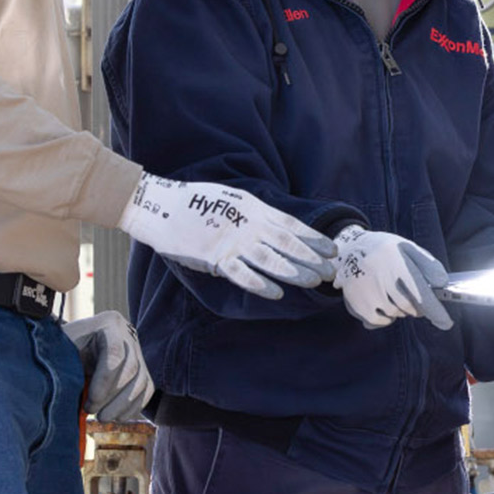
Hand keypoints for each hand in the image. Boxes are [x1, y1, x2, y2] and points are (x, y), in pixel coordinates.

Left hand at [64, 311, 152, 421]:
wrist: (72, 344)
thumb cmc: (61, 348)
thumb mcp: (59, 349)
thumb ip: (64, 365)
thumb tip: (68, 395)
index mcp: (108, 324)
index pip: (115, 353)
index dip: (104, 382)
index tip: (89, 403)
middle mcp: (128, 335)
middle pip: (131, 369)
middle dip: (112, 397)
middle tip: (92, 412)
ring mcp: (138, 352)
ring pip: (142, 382)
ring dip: (123, 406)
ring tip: (103, 418)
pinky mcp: (142, 368)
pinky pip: (146, 390)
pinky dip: (133, 407)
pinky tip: (117, 417)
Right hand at [119, 175, 334, 299]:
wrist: (161, 206)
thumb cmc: (197, 203)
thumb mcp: (232, 199)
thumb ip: (256, 215)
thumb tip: (279, 231)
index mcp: (254, 208)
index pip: (291, 225)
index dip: (313, 239)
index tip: (332, 249)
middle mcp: (248, 223)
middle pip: (287, 243)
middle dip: (312, 258)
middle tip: (331, 272)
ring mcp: (232, 241)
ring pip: (271, 259)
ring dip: (294, 272)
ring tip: (313, 282)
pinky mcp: (214, 257)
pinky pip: (241, 274)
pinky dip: (260, 283)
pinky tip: (277, 293)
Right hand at [332, 225, 454, 330]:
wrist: (349, 250)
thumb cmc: (386, 252)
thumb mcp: (407, 248)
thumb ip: (428, 264)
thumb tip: (443, 283)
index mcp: (396, 260)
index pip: (420, 292)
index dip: (435, 311)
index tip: (446, 323)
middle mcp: (381, 276)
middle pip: (410, 307)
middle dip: (417, 305)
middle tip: (410, 294)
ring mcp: (367, 292)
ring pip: (396, 314)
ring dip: (401, 309)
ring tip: (391, 292)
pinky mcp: (357, 304)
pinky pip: (380, 321)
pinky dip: (386, 316)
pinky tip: (381, 301)